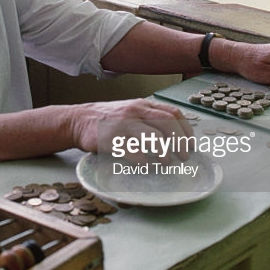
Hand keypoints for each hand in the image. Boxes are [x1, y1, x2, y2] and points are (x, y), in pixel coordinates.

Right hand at [68, 98, 195, 161]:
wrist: (78, 120)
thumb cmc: (108, 119)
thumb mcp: (131, 111)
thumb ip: (150, 118)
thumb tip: (176, 137)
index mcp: (143, 105)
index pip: (173, 113)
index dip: (186, 130)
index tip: (191, 145)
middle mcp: (135, 111)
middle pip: (168, 124)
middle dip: (180, 142)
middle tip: (183, 157)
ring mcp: (123, 124)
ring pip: (153, 137)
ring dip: (164, 152)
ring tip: (166, 162)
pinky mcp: (111, 139)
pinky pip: (133, 151)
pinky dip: (143, 160)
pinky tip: (144, 164)